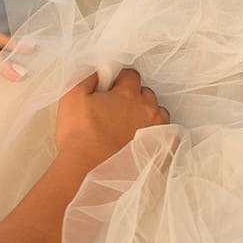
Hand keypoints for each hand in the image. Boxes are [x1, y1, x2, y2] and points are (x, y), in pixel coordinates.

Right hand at [55, 68, 169, 166]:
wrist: (86, 173)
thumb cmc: (78, 137)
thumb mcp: (72, 97)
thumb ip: (86, 76)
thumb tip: (97, 69)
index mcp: (128, 94)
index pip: (130, 75)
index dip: (119, 82)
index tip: (110, 92)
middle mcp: (147, 109)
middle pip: (146, 94)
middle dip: (135, 100)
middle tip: (117, 114)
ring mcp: (157, 131)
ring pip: (159, 115)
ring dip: (148, 118)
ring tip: (130, 131)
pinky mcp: (162, 152)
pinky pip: (170, 139)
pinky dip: (161, 138)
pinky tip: (146, 144)